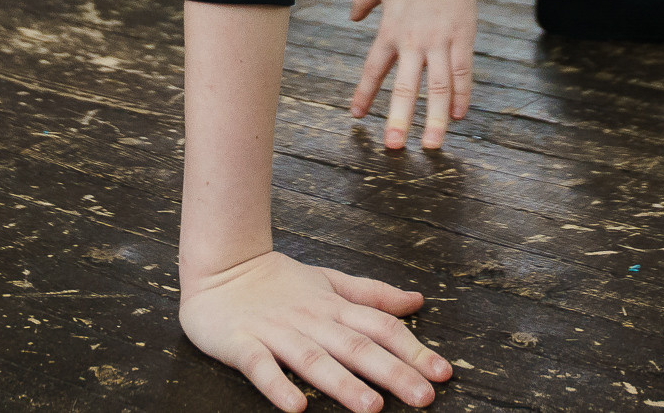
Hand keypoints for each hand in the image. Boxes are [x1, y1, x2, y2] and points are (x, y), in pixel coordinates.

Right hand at [180, 251, 448, 412]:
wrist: (220, 266)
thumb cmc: (278, 281)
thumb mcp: (330, 282)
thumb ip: (373, 295)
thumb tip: (417, 301)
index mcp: (333, 306)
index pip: (380, 327)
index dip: (412, 349)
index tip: (442, 373)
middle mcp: (310, 319)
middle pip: (356, 346)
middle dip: (392, 372)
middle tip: (423, 397)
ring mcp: (275, 331)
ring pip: (313, 359)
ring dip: (343, 383)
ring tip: (371, 407)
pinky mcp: (241, 343)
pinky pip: (260, 366)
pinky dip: (278, 386)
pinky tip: (296, 407)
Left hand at [348, 0, 477, 150]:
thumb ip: (363, 0)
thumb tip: (352, 16)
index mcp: (390, 29)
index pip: (373, 69)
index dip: (364, 93)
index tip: (356, 115)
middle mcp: (413, 40)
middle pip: (406, 87)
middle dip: (399, 120)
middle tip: (394, 147)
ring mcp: (441, 40)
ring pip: (438, 88)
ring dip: (435, 119)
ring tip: (432, 145)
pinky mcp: (464, 36)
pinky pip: (463, 72)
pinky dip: (462, 96)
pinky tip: (459, 117)